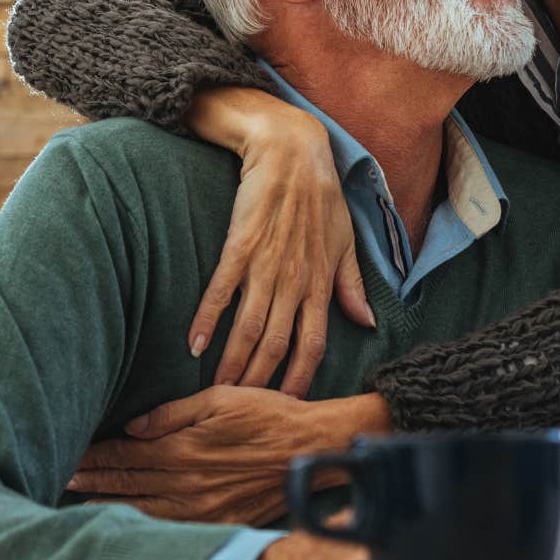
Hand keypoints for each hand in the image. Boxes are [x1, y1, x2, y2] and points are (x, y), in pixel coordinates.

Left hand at [67, 388, 390, 523]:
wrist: (312, 449)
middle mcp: (188, 483)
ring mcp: (203, 508)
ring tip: (80, 505)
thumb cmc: (269, 415)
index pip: (126, 454)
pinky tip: (128, 526)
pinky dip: (145, 527)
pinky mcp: (220, 522)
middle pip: (128, 483)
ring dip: (110, 506)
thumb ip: (172, 414)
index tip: (71, 454)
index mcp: (184, 448)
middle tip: (61, 478)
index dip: (96, 456)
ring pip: (144, 511)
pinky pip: (173, 529)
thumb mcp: (221, 398)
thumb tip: (132, 427)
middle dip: (93, 481)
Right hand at [184, 89, 374, 395]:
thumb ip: (351, 286)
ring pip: (249, 327)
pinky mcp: (240, 244)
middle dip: (260, 382)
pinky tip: (193, 345)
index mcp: (322, 281)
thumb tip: (366, 323)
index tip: (288, 405)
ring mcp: (267, 263)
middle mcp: (296, 279)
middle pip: (277, 344)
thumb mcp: (345, 241)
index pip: (314, 343)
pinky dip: (207, 320)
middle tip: (241, 410)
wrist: (291, 149)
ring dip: (233, 362)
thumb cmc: (321, 195)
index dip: (301, 377)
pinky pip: (222, 290)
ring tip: (216, 391)